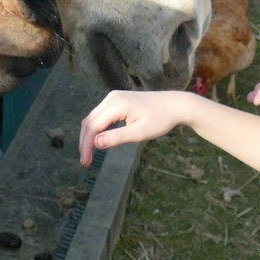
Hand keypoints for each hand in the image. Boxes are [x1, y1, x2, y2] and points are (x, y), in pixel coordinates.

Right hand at [77, 90, 193, 164]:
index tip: (85, 163)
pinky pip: (101, 115)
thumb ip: (117, 137)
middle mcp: (112, 98)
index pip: (93, 127)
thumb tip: (95, 143)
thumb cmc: (160, 119)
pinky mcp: (117, 100)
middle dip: (85, 142)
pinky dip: (97, 129)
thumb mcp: (140, 133)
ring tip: (89, 155)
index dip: (86, 146)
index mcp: (117, 104)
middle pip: (89, 121)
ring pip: (93, 118)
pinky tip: (98, 142)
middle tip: (85, 162)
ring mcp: (113, 97)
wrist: (174, 105)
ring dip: (89, 136)